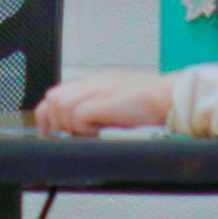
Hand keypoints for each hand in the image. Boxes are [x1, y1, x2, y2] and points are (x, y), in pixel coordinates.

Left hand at [35, 71, 178, 133]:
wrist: (170, 99)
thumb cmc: (149, 106)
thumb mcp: (114, 107)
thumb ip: (94, 112)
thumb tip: (74, 130)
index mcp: (93, 84)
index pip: (55, 96)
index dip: (48, 116)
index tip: (49, 133)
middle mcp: (92, 84)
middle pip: (53, 100)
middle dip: (59, 122)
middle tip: (76, 134)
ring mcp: (98, 90)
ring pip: (62, 107)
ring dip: (74, 125)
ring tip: (94, 131)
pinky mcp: (105, 101)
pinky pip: (79, 115)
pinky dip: (85, 127)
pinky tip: (101, 129)